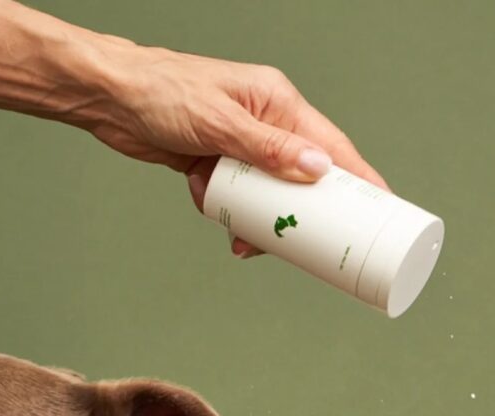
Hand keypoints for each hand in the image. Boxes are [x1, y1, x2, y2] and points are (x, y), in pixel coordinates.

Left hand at [86, 42, 388, 257]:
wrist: (112, 100)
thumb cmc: (163, 93)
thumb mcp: (220, 123)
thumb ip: (268, 149)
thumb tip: (317, 169)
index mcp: (278, 104)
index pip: (332, 146)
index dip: (359, 180)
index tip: (382, 209)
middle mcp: (266, 126)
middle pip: (303, 180)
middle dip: (301, 214)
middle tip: (304, 244)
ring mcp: (241, 148)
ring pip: (268, 196)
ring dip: (257, 220)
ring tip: (244, 238)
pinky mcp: (217, 165)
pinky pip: (237, 199)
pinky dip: (227, 212)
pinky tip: (210, 208)